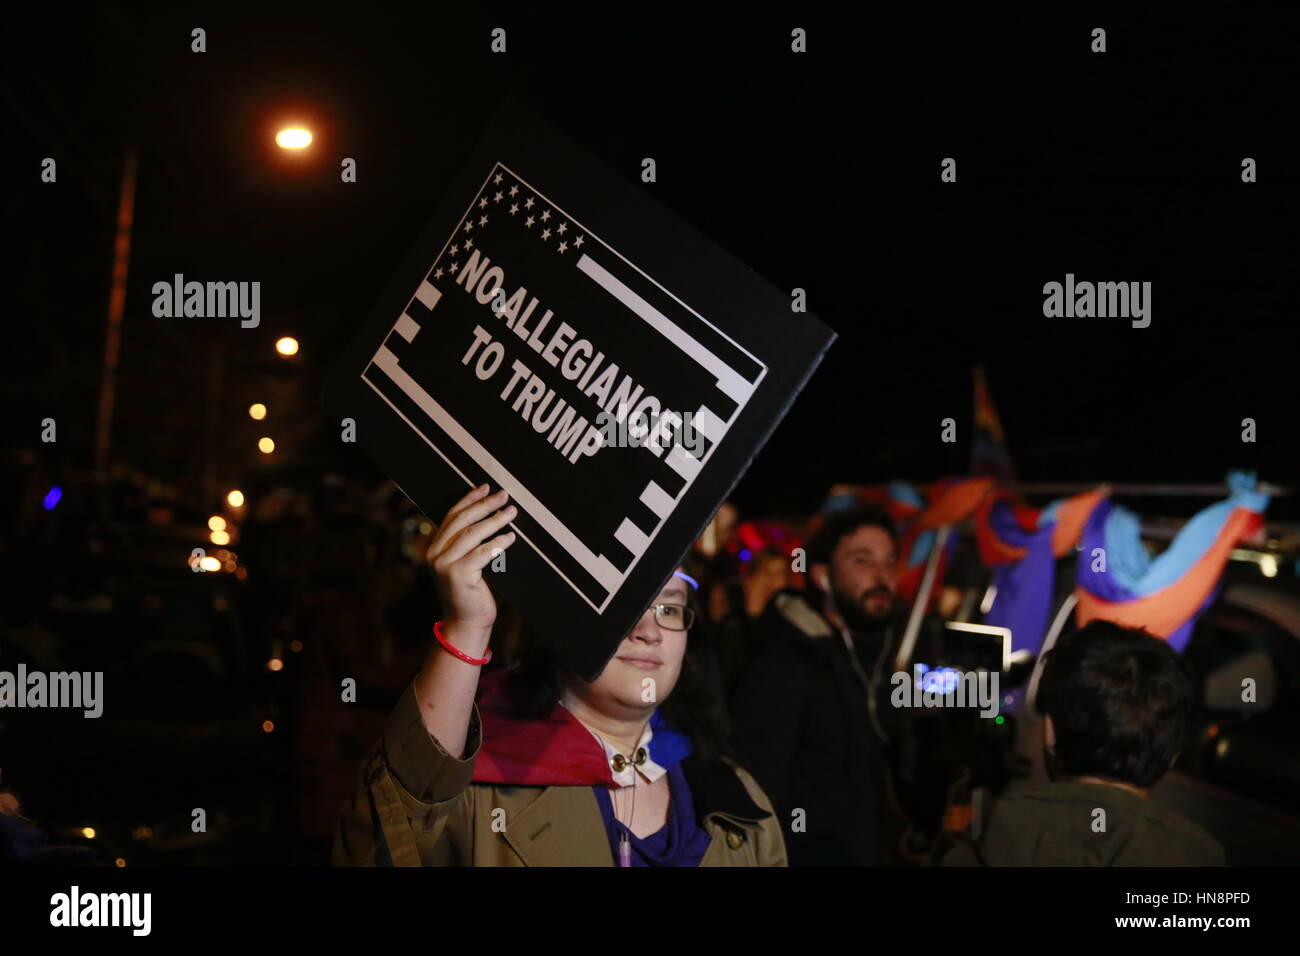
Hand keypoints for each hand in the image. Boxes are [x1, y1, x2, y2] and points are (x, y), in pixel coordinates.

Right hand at [426, 484, 516, 639]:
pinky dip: (498, 543)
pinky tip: (510, 537)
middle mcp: (435, 554)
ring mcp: (445, 565)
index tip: (485, 487)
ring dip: (495, 520)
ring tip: (512, 512)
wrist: (465, 623)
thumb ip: (465, 544)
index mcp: (434, 548)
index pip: (452, 516)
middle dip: (484, 505)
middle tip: (504, 495)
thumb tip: (487, 515)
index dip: (469, 499)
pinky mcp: (458, 575)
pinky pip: (482, 553)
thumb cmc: (469, 593)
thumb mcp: (463, 565)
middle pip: (462, 521)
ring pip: (472, 534)